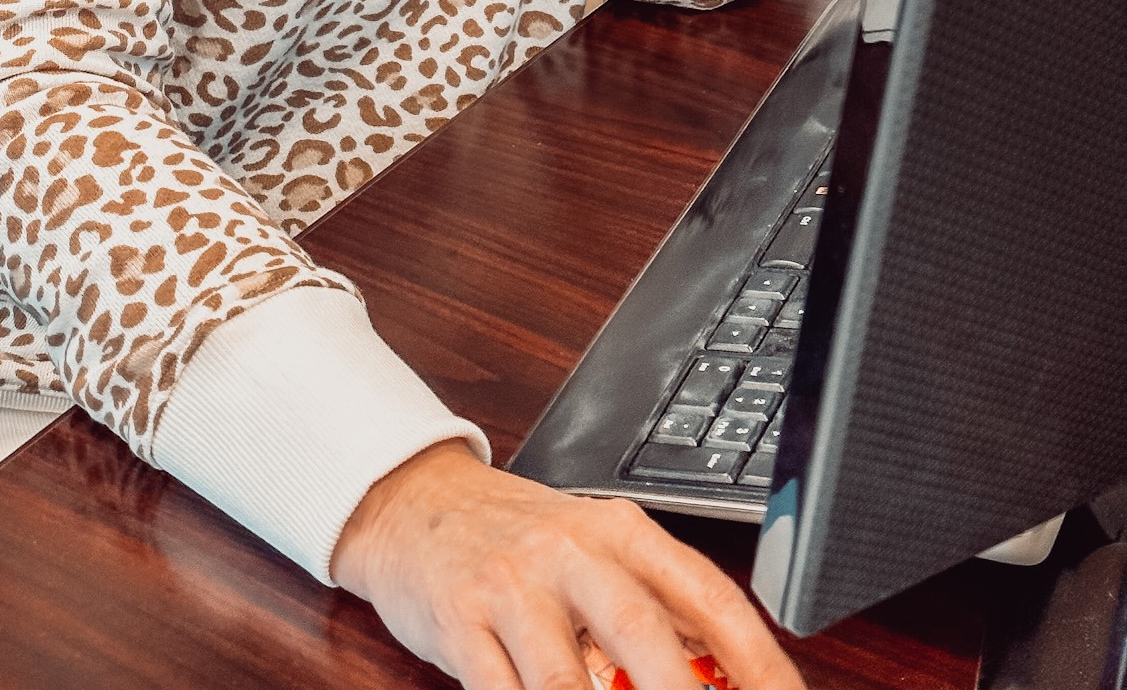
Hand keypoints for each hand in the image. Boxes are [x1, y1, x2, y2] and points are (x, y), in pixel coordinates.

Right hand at [332, 440, 804, 689]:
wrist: (412, 501)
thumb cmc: (518, 540)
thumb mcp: (592, 551)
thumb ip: (653, 608)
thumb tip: (732, 676)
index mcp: (619, 530)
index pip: (709, 595)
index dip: (761, 661)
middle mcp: (569, 550)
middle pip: (643, 633)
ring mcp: (512, 587)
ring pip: (566, 681)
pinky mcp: (460, 622)